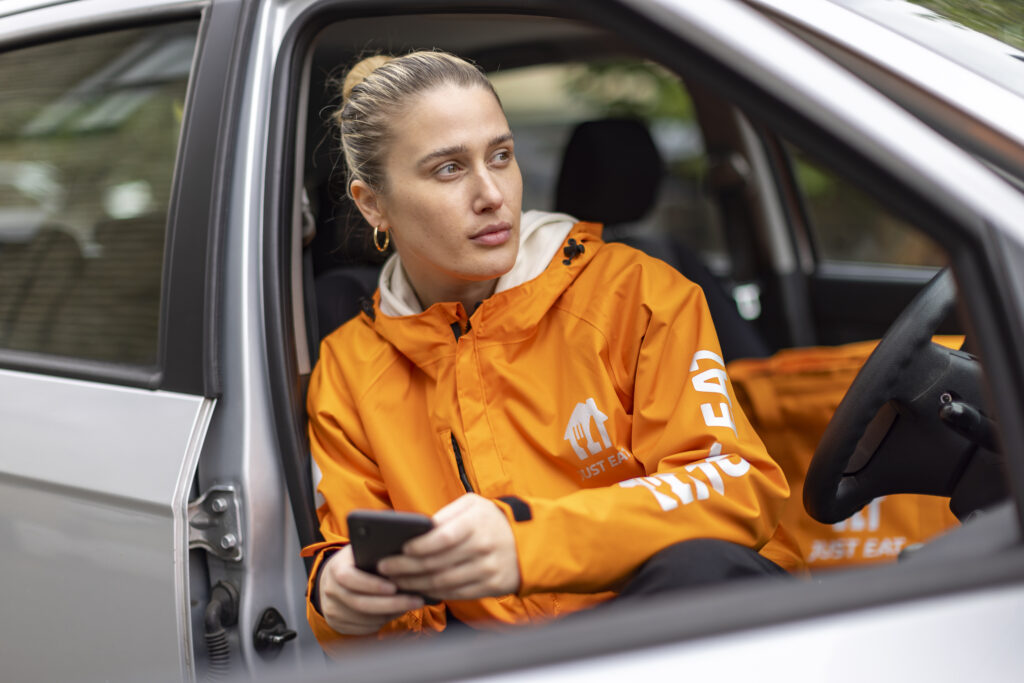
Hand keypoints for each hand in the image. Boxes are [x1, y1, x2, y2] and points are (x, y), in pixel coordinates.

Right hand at [318, 544, 424, 635]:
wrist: (332, 579)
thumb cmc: (355, 562)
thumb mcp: (362, 551)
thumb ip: (376, 553)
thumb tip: (404, 557)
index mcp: (336, 568)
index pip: (350, 578)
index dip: (372, 585)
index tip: (394, 587)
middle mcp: (331, 590)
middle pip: (360, 603)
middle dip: (391, 604)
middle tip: (416, 601)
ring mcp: (332, 609)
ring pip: (364, 619)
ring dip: (389, 614)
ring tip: (410, 606)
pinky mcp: (337, 624)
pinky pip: (363, 628)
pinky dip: (381, 622)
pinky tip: (395, 613)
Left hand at [377, 494, 520, 599]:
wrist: (530, 540)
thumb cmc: (492, 519)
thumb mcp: (473, 505)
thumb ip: (446, 515)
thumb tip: (417, 531)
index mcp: (476, 523)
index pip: (442, 537)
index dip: (419, 545)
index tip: (400, 548)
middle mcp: (482, 547)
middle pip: (437, 563)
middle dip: (405, 567)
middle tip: (384, 567)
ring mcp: (488, 570)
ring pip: (443, 582)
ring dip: (415, 584)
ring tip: (396, 581)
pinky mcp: (492, 587)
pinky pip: (457, 594)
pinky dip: (435, 594)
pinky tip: (419, 590)